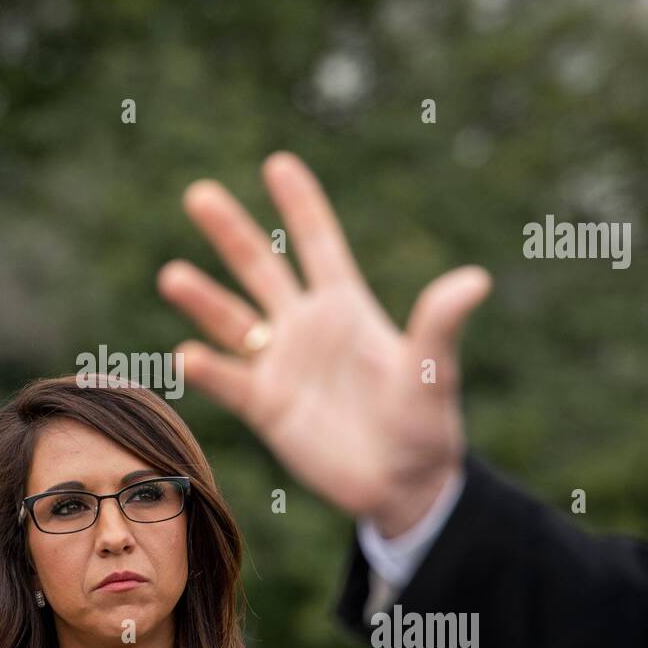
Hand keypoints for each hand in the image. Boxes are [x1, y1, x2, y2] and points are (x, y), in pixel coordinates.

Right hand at [157, 151, 491, 536]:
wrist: (401, 485)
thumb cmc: (425, 423)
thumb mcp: (433, 371)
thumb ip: (439, 325)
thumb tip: (475, 281)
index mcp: (346, 308)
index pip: (318, 244)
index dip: (300, 205)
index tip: (277, 162)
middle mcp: (306, 328)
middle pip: (261, 269)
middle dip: (231, 232)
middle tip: (198, 194)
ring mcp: (280, 365)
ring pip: (232, 321)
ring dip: (203, 299)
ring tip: (172, 274)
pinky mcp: (265, 407)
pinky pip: (229, 381)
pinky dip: (208, 369)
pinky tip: (186, 355)